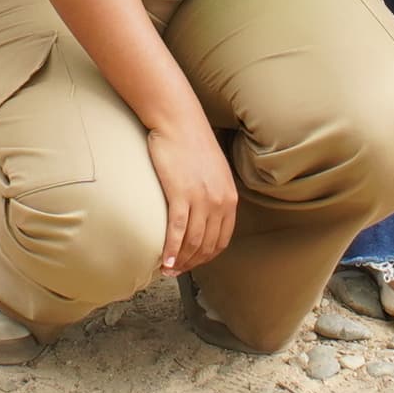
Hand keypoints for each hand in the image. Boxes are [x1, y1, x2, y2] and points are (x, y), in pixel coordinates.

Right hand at [144, 110, 240, 276]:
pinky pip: (177, 230)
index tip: (192, 263)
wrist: (178, 120)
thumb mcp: (213, 172)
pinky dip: (171, 249)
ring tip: (167, 269)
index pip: (221, 240)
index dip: (206, 257)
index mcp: (229, 198)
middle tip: (176, 272)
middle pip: (206, 245)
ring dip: (179, 261)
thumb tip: (204, 213)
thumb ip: (213, 194)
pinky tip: (164, 260)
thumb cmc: (191, 143)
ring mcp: (201, 199)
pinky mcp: (181, 194)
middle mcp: (219, 201)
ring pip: (192, 242)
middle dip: (191, 263)